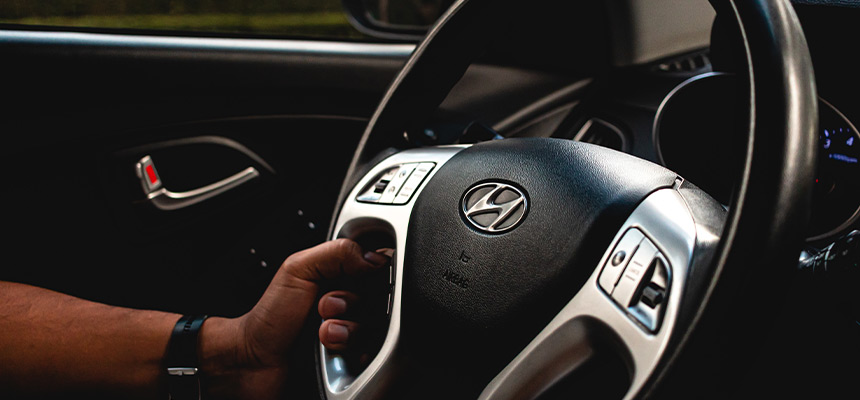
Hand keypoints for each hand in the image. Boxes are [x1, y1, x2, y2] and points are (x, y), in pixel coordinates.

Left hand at [199, 239, 389, 399]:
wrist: (254, 363)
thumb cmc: (270, 318)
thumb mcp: (297, 269)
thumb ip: (336, 253)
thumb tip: (375, 256)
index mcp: (341, 279)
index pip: (377, 271)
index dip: (370, 277)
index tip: (351, 282)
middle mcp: (350, 306)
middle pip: (382, 302)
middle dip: (354, 305)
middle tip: (325, 308)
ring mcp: (353, 334)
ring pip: (379, 331)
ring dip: (350, 333)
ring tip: (324, 335)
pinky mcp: (354, 362)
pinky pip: (375, 358)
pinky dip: (359, 356)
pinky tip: (336, 352)